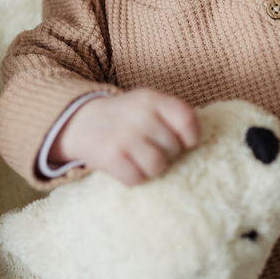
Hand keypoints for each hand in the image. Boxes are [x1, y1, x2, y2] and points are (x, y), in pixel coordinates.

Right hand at [49, 89, 200, 185]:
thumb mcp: (148, 104)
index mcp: (152, 99)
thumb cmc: (126, 117)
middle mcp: (139, 115)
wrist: (82, 121)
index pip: (187, 120)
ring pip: (158, 166)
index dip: (191, 137)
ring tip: (141, 159)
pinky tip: (127, 166)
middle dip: (167, 153)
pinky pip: (136, 179)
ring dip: (152, 169)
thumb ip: (173, 115)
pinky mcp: (110, 157)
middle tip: (151, 148)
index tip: (185, 142)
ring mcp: (124, 136)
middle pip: (174, 149)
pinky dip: (134, 178)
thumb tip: (197, 143)